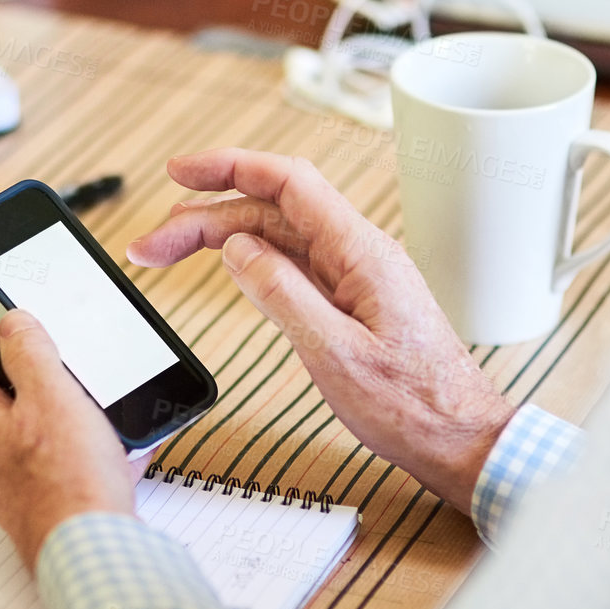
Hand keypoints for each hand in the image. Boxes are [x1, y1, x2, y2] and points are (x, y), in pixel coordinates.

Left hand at [0, 309, 135, 566]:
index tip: (9, 304)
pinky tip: (114, 439)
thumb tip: (12, 321)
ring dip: (67, 403)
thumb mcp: (51, 396)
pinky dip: (84, 439)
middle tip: (64, 352)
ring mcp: (9, 476)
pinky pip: (58, 451)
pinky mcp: (40, 494)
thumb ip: (29, 350)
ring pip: (34, 419)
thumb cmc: (68, 482)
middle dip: (35, 366)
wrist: (95, 552)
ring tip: (96, 400)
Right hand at [127, 149, 515, 514]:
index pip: (287, 184)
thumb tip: (238, 251)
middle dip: (205, 216)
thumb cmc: (413, 406)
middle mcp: (358, 256)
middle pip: (270, 212)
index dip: (230, 168)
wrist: (459, 440)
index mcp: (361, 253)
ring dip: (220, 240)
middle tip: (151, 243)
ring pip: (277, 239)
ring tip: (168, 253)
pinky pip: (293, 268)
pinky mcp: (351, 304)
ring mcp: (355, 279)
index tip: (180, 173)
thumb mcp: (336, 354)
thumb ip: (283, 295)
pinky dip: (250, 263)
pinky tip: (225, 270)